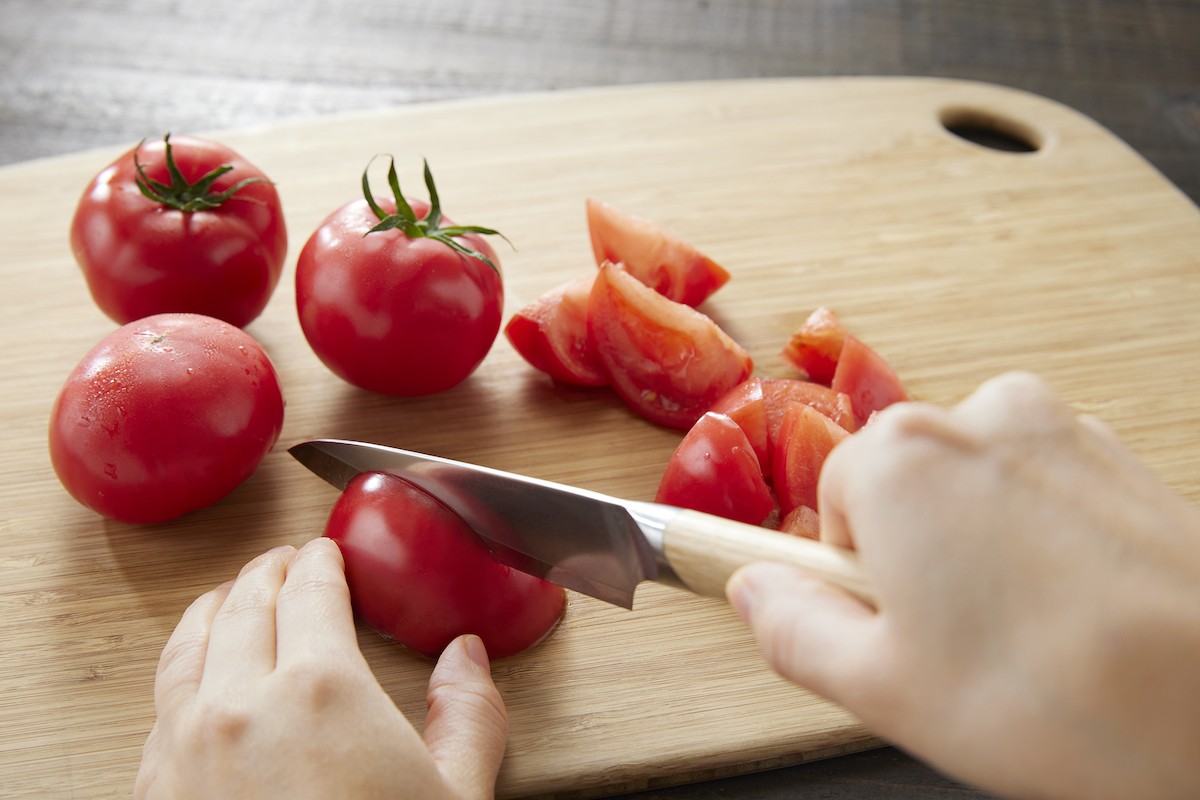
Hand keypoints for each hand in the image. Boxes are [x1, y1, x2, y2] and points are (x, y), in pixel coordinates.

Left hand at [134, 538, 507, 799]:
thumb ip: (469, 715)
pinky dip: (180, 669)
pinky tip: (197, 677)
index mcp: (320, 688)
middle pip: (245, 604)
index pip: (311, 589)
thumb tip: (467, 658)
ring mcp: (185, 747)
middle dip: (268, 573)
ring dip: (214, 608)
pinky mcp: (152, 791)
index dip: (320, 561)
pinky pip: (159, 704)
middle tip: (285, 563)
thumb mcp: (456, 798)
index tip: (325, 552)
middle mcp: (239, 704)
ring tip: (231, 598)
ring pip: (188, 645)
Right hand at [728, 372, 1199, 799]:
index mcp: (901, 458)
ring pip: (972, 489)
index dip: (854, 577)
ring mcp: (1058, 431)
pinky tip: (1069, 612)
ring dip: (977, 547)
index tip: (888, 627)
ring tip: (1022, 635)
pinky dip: (1039, 541)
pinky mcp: (1118, 457)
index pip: (830, 503)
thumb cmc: (1060, 698)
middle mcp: (979, 418)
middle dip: (914, 556)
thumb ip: (790, 626)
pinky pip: (1039, 492)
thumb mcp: (880, 687)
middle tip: (957, 643)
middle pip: (901, 486)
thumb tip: (754, 591)